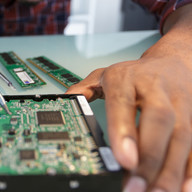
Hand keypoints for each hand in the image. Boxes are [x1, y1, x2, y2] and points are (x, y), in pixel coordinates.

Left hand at [66, 30, 191, 191]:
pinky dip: (189, 169)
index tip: (123, 160)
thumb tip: (62, 105)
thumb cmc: (135, 73)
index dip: (124, 130)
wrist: (173, 62)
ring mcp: (179, 104)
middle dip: (150, 156)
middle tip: (136, 185)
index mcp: (126, 78)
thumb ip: (84, 91)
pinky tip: (182, 189)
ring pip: (182, 136)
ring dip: (170, 169)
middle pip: (159, 120)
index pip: (123, 103)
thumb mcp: (105, 75)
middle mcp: (155, 90)